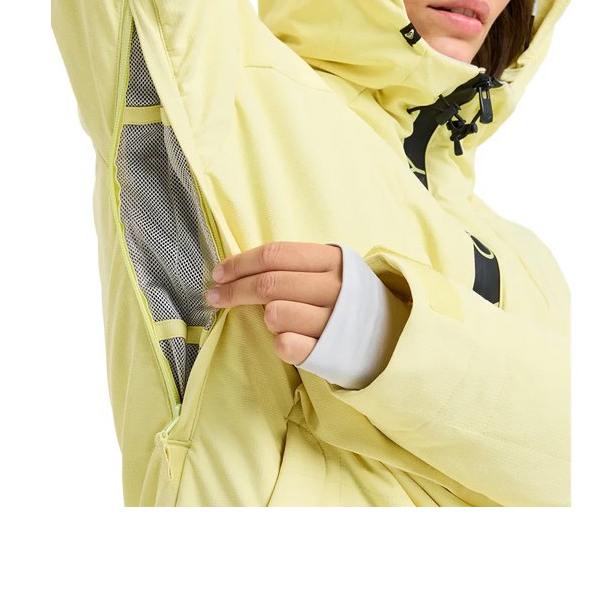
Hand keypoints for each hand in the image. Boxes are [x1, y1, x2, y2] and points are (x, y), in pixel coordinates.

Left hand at [205, 241, 343, 364]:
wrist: (392, 336)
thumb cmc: (348, 298)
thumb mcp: (331, 270)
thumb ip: (292, 264)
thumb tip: (236, 266)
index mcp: (333, 260)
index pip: (275, 255)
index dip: (240, 263)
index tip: (219, 273)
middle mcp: (335, 288)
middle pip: (268, 284)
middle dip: (233, 290)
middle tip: (214, 296)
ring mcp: (333, 322)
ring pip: (274, 315)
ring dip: (266, 318)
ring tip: (277, 320)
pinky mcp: (328, 352)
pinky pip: (285, 345)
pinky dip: (280, 343)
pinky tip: (289, 339)